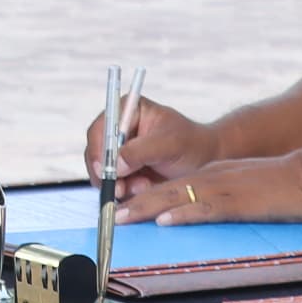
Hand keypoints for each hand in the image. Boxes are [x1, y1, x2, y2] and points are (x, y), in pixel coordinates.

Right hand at [92, 96, 211, 193]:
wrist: (205, 162)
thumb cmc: (191, 145)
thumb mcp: (170, 144)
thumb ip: (141, 151)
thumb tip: (115, 165)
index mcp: (127, 110)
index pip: (101, 129)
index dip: (98, 150)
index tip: (105, 170)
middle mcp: (119, 130)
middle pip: (96, 153)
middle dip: (107, 174)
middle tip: (120, 189)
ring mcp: (120, 152)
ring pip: (103, 173)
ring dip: (119, 185)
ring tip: (144, 187)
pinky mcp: (124, 171)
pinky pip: (113, 185)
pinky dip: (125, 192)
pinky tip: (144, 189)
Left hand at [119, 154, 301, 225]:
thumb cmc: (286, 185)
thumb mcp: (247, 186)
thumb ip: (225, 196)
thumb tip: (203, 213)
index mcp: (214, 174)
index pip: (171, 184)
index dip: (144, 196)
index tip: (122, 207)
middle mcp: (212, 178)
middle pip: (165, 189)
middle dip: (134, 202)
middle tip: (108, 214)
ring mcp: (224, 189)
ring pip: (176, 196)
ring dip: (146, 208)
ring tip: (121, 217)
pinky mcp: (239, 202)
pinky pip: (204, 208)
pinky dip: (182, 213)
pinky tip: (165, 220)